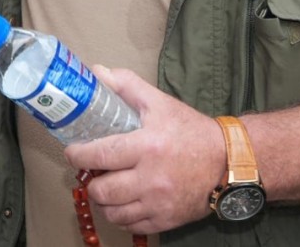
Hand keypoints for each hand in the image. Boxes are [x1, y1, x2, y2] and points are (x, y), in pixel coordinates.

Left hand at [63, 66, 223, 234]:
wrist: (227, 161)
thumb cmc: (190, 131)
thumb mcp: (160, 102)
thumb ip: (126, 86)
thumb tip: (97, 73)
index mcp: (147, 146)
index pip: (100, 155)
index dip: (78, 155)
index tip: (73, 151)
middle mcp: (151, 178)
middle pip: (102, 190)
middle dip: (92, 181)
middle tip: (93, 172)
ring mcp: (158, 203)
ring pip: (113, 212)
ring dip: (104, 201)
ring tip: (107, 188)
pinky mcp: (166, 220)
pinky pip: (131, 225)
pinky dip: (121, 216)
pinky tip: (123, 202)